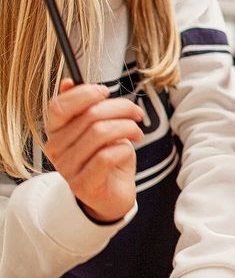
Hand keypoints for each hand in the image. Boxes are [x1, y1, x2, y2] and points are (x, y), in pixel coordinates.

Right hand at [42, 79, 143, 222]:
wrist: (111, 195)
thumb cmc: (107, 157)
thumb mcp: (96, 128)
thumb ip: (84, 107)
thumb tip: (69, 82)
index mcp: (55, 131)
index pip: (59, 106)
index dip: (85, 94)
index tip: (106, 92)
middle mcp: (56, 149)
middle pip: (89, 116)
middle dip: (121, 109)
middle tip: (137, 113)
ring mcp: (67, 168)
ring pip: (100, 133)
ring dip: (127, 128)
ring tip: (137, 132)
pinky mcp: (83, 184)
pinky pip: (106, 156)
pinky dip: (124, 148)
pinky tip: (129, 150)